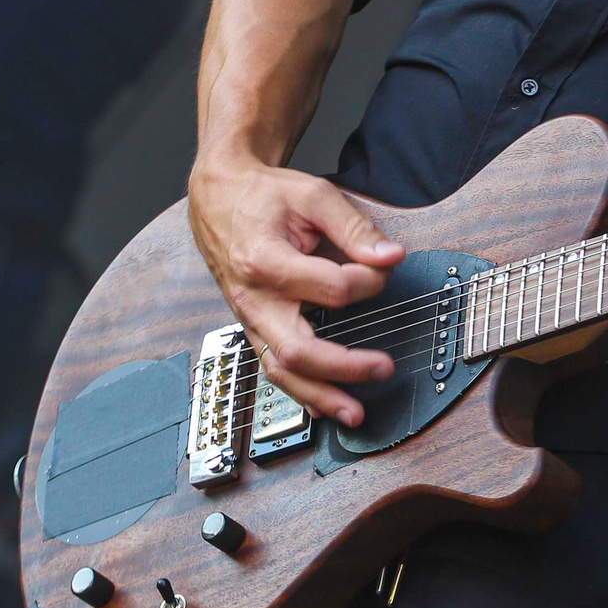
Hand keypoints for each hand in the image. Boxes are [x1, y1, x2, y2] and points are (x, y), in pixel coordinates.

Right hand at [186, 139, 403, 426]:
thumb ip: (354, 227)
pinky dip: (301, 391)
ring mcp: (250, 319)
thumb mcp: (312, 195)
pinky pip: (274, 368)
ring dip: (321, 396)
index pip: (332, 288)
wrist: (217, 198)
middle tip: (384, 367)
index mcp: (265, 261)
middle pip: (298, 349)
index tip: (383, 264)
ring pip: (282, 371)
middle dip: (345, 366)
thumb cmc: (263, 197)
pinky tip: (326, 406)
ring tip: (355, 412)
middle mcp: (253, 299)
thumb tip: (390, 256)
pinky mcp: (252, 328)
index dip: (368, 279)